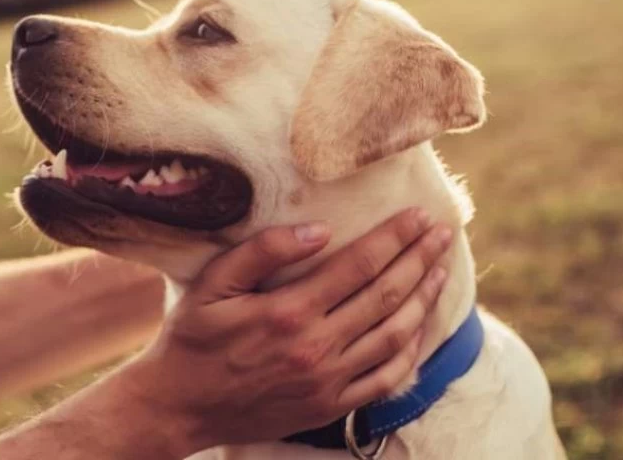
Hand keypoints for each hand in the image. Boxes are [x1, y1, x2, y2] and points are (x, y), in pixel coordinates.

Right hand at [114, 208, 452, 454]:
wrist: (180, 406)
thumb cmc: (192, 339)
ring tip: (440, 270)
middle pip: (386, 295)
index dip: (394, 237)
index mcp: (288, 311)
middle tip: (442, 233)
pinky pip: (386, 378)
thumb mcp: (211, 285)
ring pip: (395, 335)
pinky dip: (411, 350)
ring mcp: (328, 381)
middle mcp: (316, 347)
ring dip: (424, 299)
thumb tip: (318, 230)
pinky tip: (420, 327)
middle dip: (420, 260)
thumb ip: (262, 252)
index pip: (359, 265)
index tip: (419, 215)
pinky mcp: (331, 406)